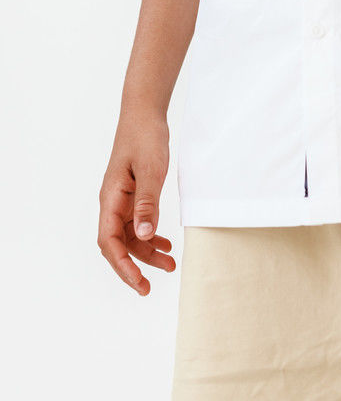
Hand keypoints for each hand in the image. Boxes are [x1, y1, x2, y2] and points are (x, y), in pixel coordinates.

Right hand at [98, 112, 175, 295]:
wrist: (144, 113)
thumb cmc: (145, 137)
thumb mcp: (150, 169)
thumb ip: (147, 202)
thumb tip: (145, 235)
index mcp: (111, 198)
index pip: (109, 242)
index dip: (122, 265)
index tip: (138, 282)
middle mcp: (112, 202)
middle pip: (117, 244)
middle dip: (133, 266)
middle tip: (150, 286)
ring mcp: (121, 199)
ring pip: (130, 235)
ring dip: (146, 252)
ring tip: (169, 264)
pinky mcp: (132, 194)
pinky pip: (138, 222)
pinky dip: (150, 235)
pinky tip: (164, 243)